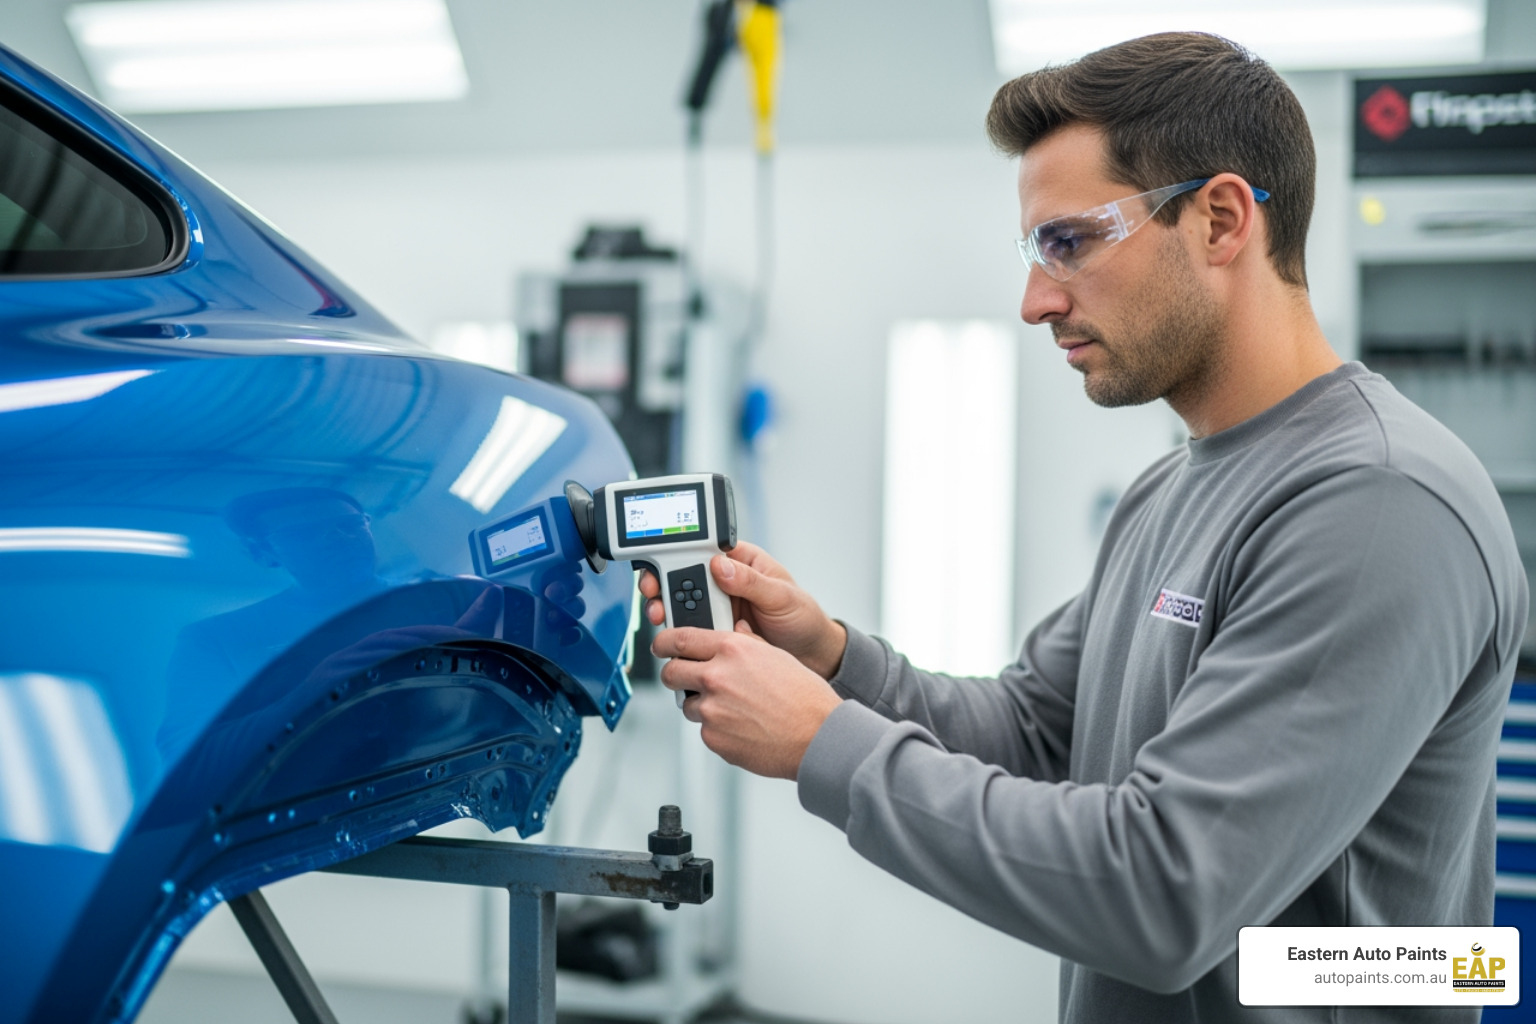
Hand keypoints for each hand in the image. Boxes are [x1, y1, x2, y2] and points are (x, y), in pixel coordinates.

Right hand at [638, 541, 846, 677]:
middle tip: (656, 596)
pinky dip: (685, 634)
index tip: (665, 565)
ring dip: (670, 611)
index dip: (680, 554)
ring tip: (663, 618)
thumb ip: (752, 581)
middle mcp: (726, 581)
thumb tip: (722, 566)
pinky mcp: (716, 630)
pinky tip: (683, 637)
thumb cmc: (803, 618)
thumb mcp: (782, 596)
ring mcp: (719, 606)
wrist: (810, 655)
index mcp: (742, 562)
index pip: (704, 549)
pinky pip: (693, 629)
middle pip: (685, 576)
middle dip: (665, 585)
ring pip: (684, 604)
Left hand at [654, 620, 842, 778]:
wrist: (817, 736)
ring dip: (701, 705)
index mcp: (731, 649)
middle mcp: (716, 676)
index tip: (660, 645)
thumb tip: (733, 635)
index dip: (664, 641)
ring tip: (734, 709)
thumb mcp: (775, 655)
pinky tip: (742, 726)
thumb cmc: (804, 697)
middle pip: (671, 672)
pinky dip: (717, 728)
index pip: (680, 639)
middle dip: (674, 675)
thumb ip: (745, 643)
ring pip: (687, 704)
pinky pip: (704, 730)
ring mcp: (712, 710)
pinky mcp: (713, 738)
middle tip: (684, 678)